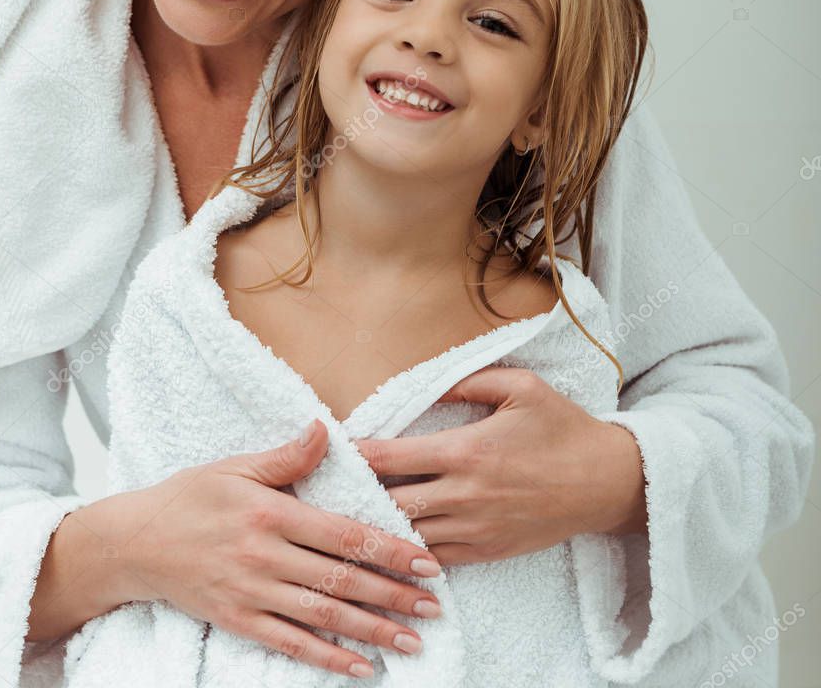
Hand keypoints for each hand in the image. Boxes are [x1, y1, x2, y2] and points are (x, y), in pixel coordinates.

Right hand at [120, 419, 445, 678]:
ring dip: (372, 631)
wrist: (134, 543)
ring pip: (323, 616)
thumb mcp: (235, 468)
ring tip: (413, 640)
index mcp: (271, 512)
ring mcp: (252, 592)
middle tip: (434, 606)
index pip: (343, 535)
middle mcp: (265, 556)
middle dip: (393, 596)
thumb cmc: (189, 497)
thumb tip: (325, 430)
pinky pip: (290, 644)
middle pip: (342, 580)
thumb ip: (286, 458)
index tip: (425, 562)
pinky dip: (328, 658)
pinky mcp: (238, 621)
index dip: (388, 550)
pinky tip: (361, 667)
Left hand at [352, 367, 647, 565]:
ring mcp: (474, 528)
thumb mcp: (520, 386)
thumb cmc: (561, 427)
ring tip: (348, 512)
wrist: (606, 482)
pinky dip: (408, 548)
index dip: (356, 454)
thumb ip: (467, 381)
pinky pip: (435, 556)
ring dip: (378, 523)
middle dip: (357, 493)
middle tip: (330, 485)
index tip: (334, 449)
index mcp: (466, 450)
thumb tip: (424, 385)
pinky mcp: (487, 550)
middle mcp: (464, 494)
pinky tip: (388, 539)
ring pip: (408, 534)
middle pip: (390, 501)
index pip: (391, 457)